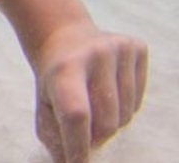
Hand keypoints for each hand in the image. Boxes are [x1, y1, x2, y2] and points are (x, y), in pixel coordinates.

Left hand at [32, 23, 147, 162]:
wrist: (63, 34)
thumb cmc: (54, 77)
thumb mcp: (44, 102)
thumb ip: (54, 135)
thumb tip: (69, 162)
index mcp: (63, 68)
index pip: (76, 115)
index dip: (78, 146)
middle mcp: (93, 54)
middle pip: (105, 122)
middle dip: (95, 137)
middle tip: (83, 131)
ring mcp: (118, 49)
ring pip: (126, 115)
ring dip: (111, 123)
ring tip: (94, 104)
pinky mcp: (137, 48)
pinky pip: (139, 100)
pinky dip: (126, 107)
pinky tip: (109, 89)